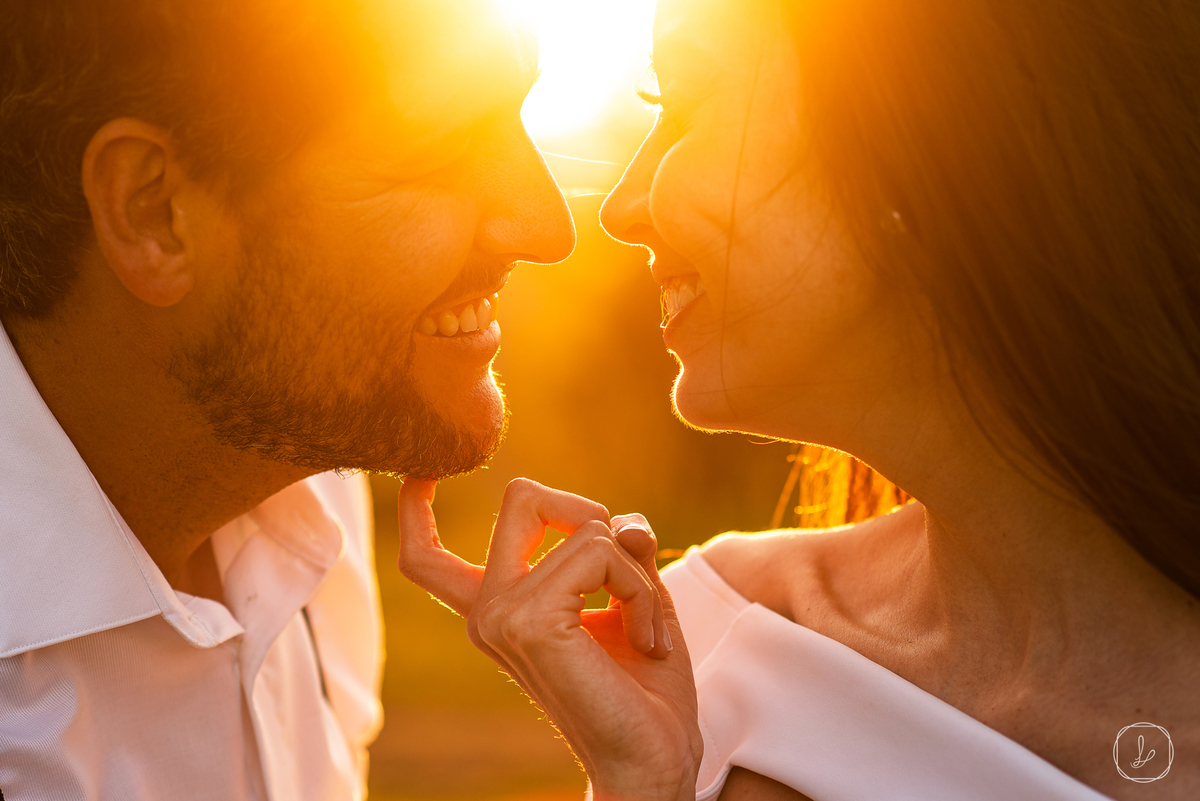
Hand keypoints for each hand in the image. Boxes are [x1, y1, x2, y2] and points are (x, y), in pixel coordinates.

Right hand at [397, 477, 701, 800]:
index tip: (419, 475)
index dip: (415, 509)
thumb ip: (622, 552)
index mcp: (497, 609)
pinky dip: (639, 587)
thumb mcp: (634, 599)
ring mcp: (500, 615)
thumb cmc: (646, 689)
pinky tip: (646, 639)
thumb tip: (624, 520)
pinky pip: (601, 552)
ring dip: (637, 572)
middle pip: (521, 497)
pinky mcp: (528, 620)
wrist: (653, 759)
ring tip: (646, 628)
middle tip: (626, 566)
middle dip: (589, 510)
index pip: (425, 558)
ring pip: (584, 525)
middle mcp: (488, 611)